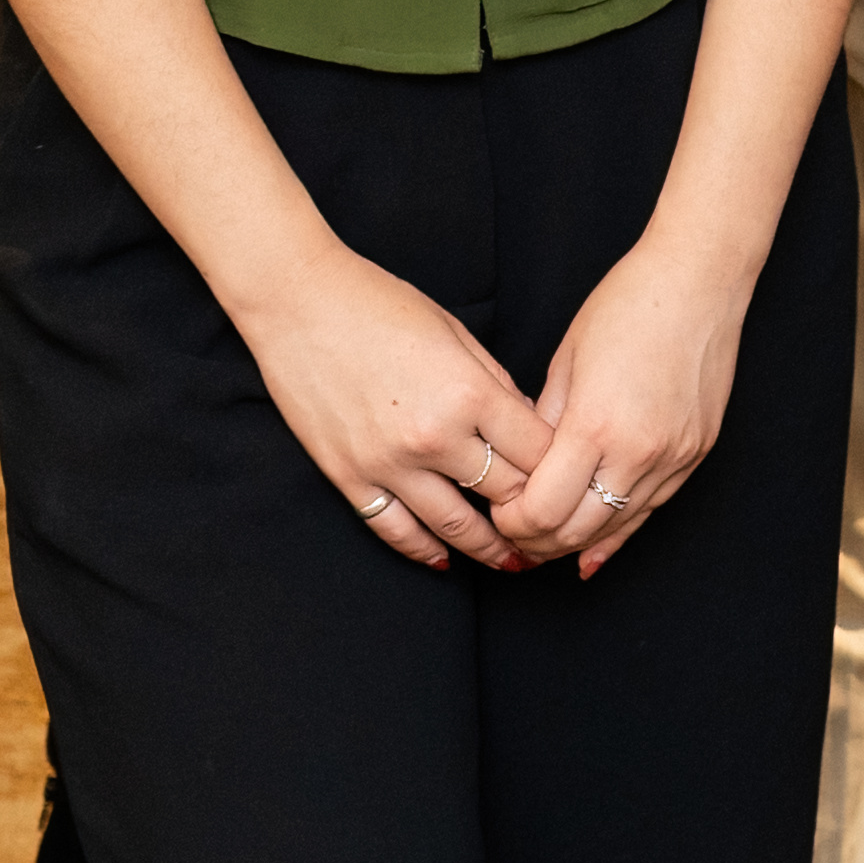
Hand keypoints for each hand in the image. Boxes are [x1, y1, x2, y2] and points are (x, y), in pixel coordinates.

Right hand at [230, 240, 550, 566]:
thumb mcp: (454, 331)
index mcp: (468, 393)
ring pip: (455, 526)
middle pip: (505, 494)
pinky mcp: (349, 476)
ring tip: (510, 561)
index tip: (567, 479)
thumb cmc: (378, 303)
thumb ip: (495, 383)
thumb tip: (527, 425)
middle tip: (551, 531)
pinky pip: (395, 529)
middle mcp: (434, 436)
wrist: (296, 301)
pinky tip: (444, 559)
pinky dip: (424, 550)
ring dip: (487, 549)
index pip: (537, 452)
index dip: (559, 468)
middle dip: (533, 513)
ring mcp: (389, 462)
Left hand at [497, 237, 757, 576]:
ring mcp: (674, 457)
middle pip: (576, 532)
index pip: (542, 509)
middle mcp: (639, 451)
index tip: (497, 511)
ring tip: (545, 540)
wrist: (699, 280)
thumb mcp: (566, 362)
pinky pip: (649, 512)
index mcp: (596, 424)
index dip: (511, 521)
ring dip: (575, 542)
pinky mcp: (695, 455)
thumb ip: (544, 423)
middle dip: (537, 541)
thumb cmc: (627, 306)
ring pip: (615, 529)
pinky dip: (616, 534)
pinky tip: (591, 552)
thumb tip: (525, 468)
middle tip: (513, 534)